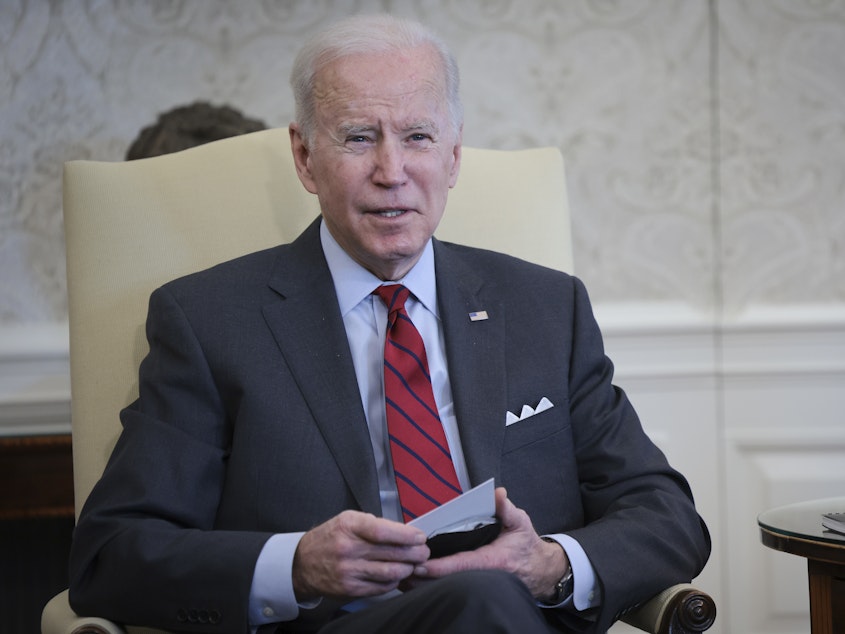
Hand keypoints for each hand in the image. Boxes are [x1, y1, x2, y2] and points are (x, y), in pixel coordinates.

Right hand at [292, 510, 429, 600]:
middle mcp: (348, 548)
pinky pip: (382, 587)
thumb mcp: (348, 520)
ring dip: (408, 568)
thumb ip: (374, 525)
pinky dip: (394, 581)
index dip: (406, 535)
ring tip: (414, 564)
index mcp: (349, 526)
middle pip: (391, 553)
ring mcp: (349, 571)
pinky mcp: (351, 589)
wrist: (302, 563)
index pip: (382, 531)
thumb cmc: (330, 538)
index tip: (419, 537)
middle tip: (423, 552)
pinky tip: (397, 574)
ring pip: (390, 572)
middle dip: (415, 553)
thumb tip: (405, 533)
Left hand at [408, 487, 568, 598]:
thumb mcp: (520, 523)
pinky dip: (431, 584)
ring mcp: (475, 583)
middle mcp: (480, 575)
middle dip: (422, 577)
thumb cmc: (526, 546)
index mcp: (490, 560)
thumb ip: (506, 509)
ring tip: (398, 576)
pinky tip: (413, 581)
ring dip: (422, 584)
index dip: (438, 566)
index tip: (418, 564)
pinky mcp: (472, 584)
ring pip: (445, 586)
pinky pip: (448, 586)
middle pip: (446, 580)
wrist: (539, 571)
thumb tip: (498, 494)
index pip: (459, 564)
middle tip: (398, 570)